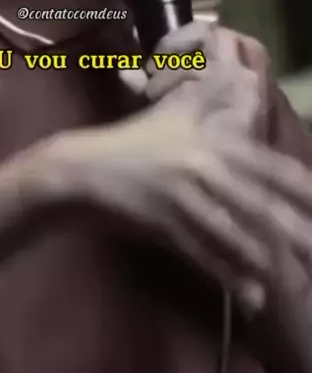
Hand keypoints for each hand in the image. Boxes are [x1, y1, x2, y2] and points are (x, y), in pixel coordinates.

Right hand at [50, 22, 311, 310]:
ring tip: (299, 282)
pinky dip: (230, 277)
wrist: (83, 169)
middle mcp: (202, 167)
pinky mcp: (165, 225)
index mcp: (210, 141)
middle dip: (294, 230)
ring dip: (267, 261)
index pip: (266, 166)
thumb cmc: (132, 140)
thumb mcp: (173, 113)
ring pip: (234, 233)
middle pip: (258, 204)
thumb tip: (244, 76)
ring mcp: (183, 198)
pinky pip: (204, 255)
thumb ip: (210, 98)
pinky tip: (253, 296)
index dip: (299, 186)